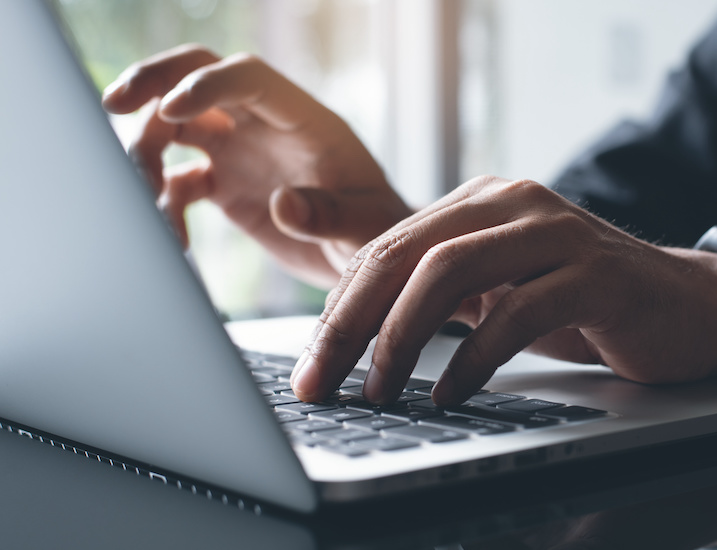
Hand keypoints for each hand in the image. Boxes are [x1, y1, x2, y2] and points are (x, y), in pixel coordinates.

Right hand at [102, 45, 412, 286]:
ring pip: (175, 126)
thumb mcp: (365, 225)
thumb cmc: (378, 229)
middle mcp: (265, 126)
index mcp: (304, 120)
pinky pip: (178, 180)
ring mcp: (241, 151)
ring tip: (145, 198)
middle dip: (153, 81)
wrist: (368, 254)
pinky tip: (173, 239)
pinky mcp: (225, 185)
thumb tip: (283, 205)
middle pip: (198, 76)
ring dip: (145, 152)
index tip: (170, 109)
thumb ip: (328, 214)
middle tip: (113, 104)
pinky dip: (162, 203)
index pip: (249, 77)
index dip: (207, 85)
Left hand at [290, 176, 716, 404]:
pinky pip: (517, 311)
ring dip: (402, 337)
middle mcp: (514, 202)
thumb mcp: (500, 293)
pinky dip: (474, 358)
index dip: (339, 307)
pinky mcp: (596, 272)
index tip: (312, 364)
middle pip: (407, 253)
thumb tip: (357, 337)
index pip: (388, 246)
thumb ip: (441, 296)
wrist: (689, 306)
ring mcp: (557, 232)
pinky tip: (450, 393)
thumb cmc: (585, 304)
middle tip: (321, 380)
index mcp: (482, 201)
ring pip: (452, 271)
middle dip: (352, 323)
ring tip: (380, 389)